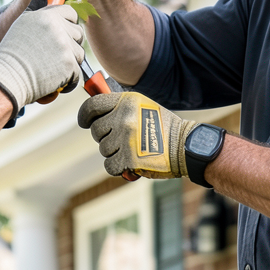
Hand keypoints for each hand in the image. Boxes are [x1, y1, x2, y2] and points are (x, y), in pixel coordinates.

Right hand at [0, 5, 84, 114]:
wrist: (9, 78)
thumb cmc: (12, 53)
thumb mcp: (21, 24)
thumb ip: (35, 11)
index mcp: (47, 16)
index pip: (71, 13)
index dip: (69, 23)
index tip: (63, 32)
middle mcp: (58, 28)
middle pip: (78, 33)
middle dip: (70, 44)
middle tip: (55, 54)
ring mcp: (65, 46)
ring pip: (79, 53)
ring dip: (70, 62)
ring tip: (52, 67)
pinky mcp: (69, 65)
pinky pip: (77, 72)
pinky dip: (69, 80)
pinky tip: (54, 80)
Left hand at [77, 92, 196, 179]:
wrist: (185, 147)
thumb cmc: (163, 127)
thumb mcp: (143, 107)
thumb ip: (120, 108)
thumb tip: (94, 112)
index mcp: (126, 102)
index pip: (92, 106)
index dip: (85, 115)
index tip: (84, 122)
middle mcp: (124, 118)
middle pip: (96, 130)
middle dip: (104, 137)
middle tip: (120, 139)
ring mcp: (126, 138)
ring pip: (103, 149)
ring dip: (114, 152)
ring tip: (131, 150)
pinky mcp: (129, 158)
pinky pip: (110, 165)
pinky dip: (117, 167)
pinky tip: (129, 163)